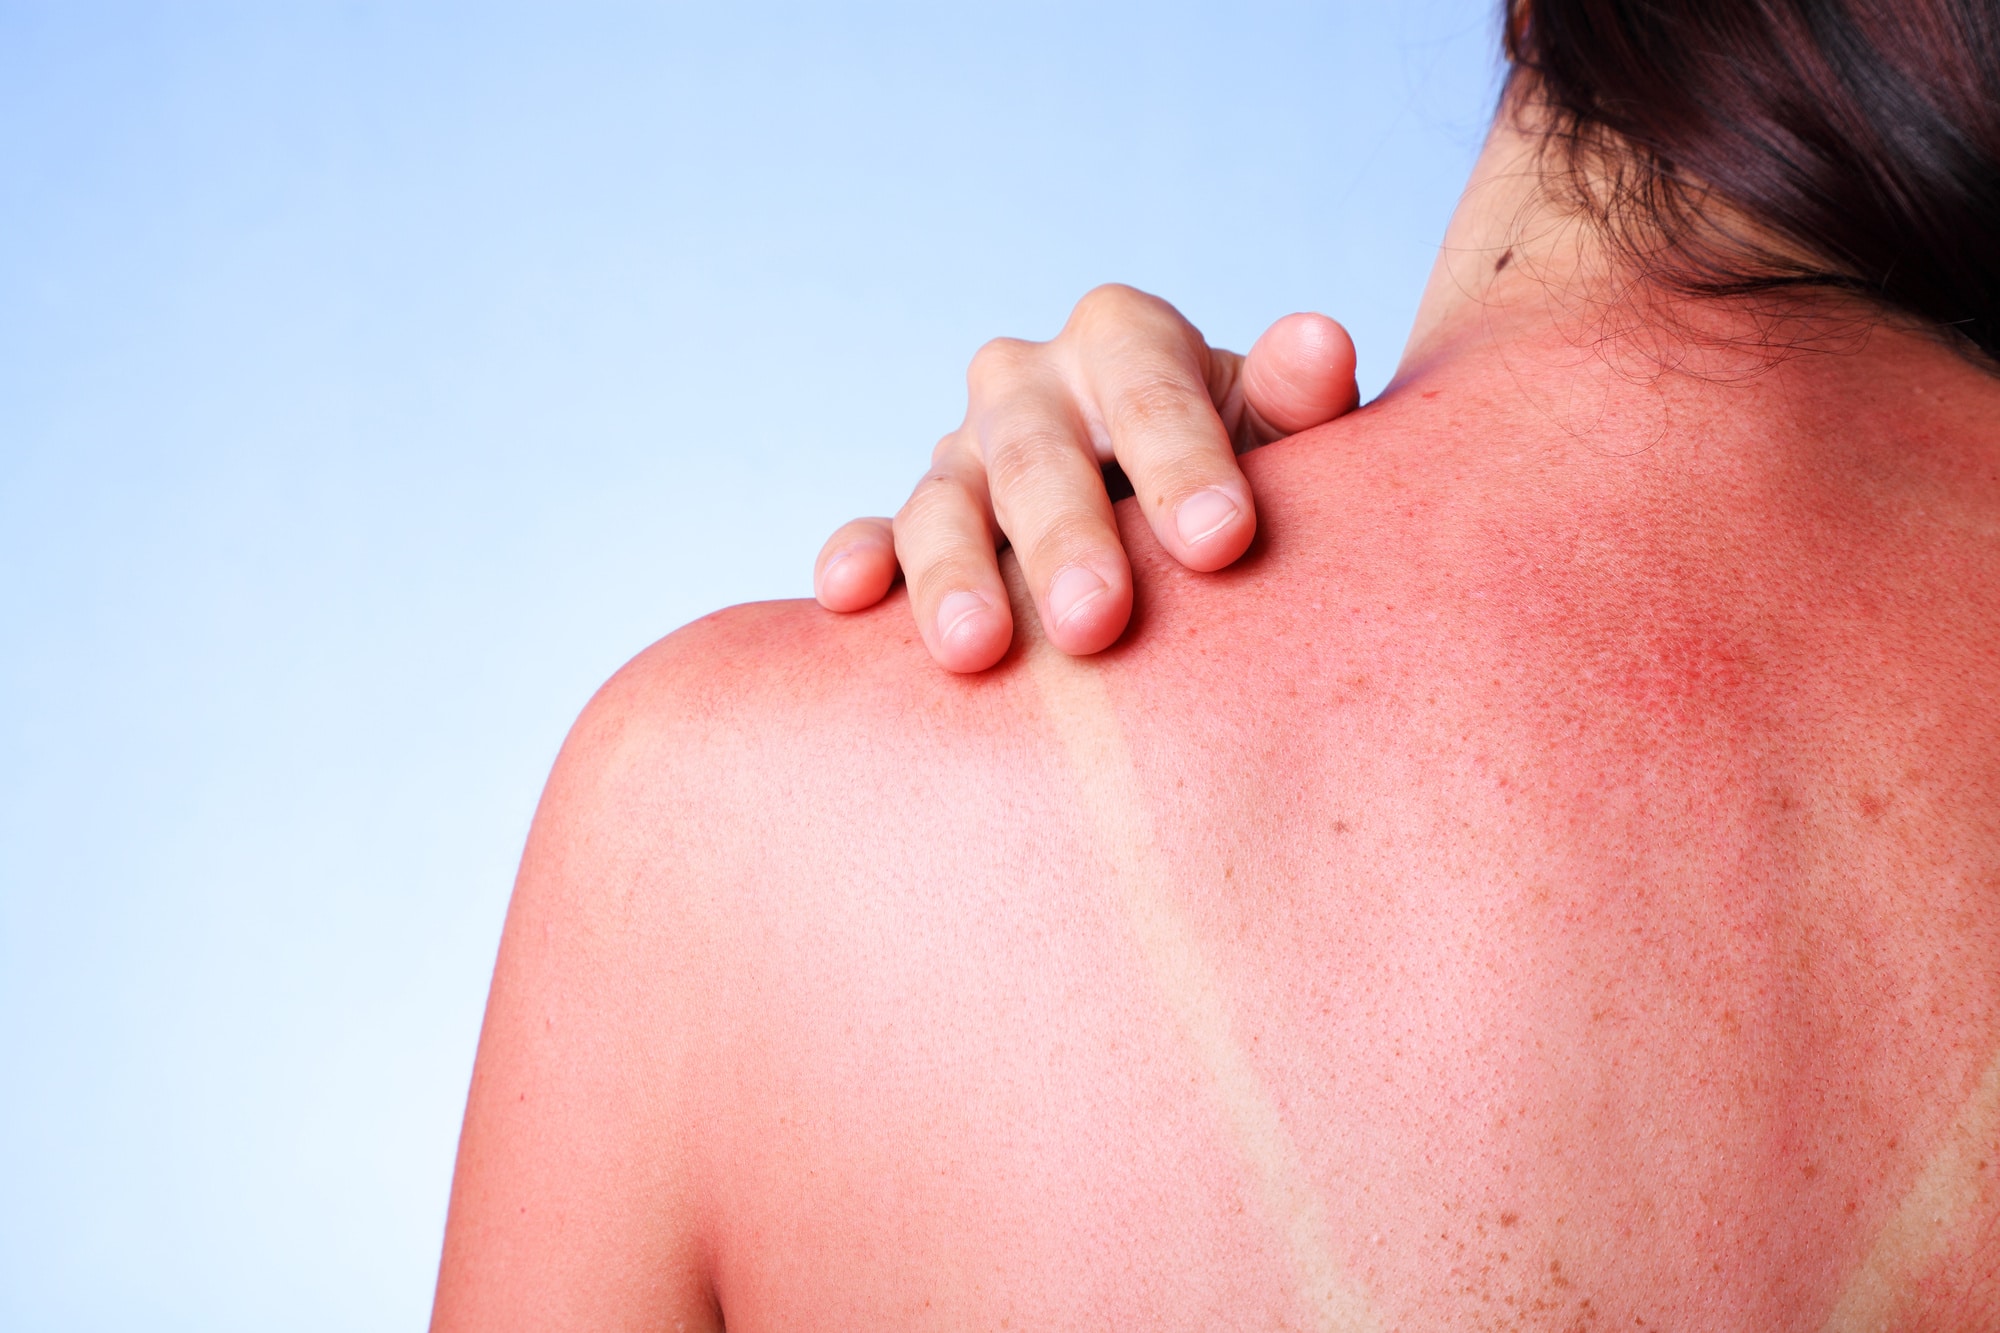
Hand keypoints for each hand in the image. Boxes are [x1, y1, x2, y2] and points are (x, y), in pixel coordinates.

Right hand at [814, 284, 1360, 672]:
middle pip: (1038, 453)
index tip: (1223, 543)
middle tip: (1097, 623)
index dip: (1183, 461)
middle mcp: (1030, 385)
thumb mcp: (1287, 436)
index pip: (1149, 387)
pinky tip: (849, 598)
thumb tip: (1322, 349)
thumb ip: (1298, 398)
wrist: (1183, 529)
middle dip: (1066, 539)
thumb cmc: (1246, 479)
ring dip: (953, 574)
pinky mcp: (917, 524)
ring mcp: (964, 455)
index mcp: (1123, 340)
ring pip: (944, 502)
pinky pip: (878, 536)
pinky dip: (859, 559)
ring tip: (976, 651)